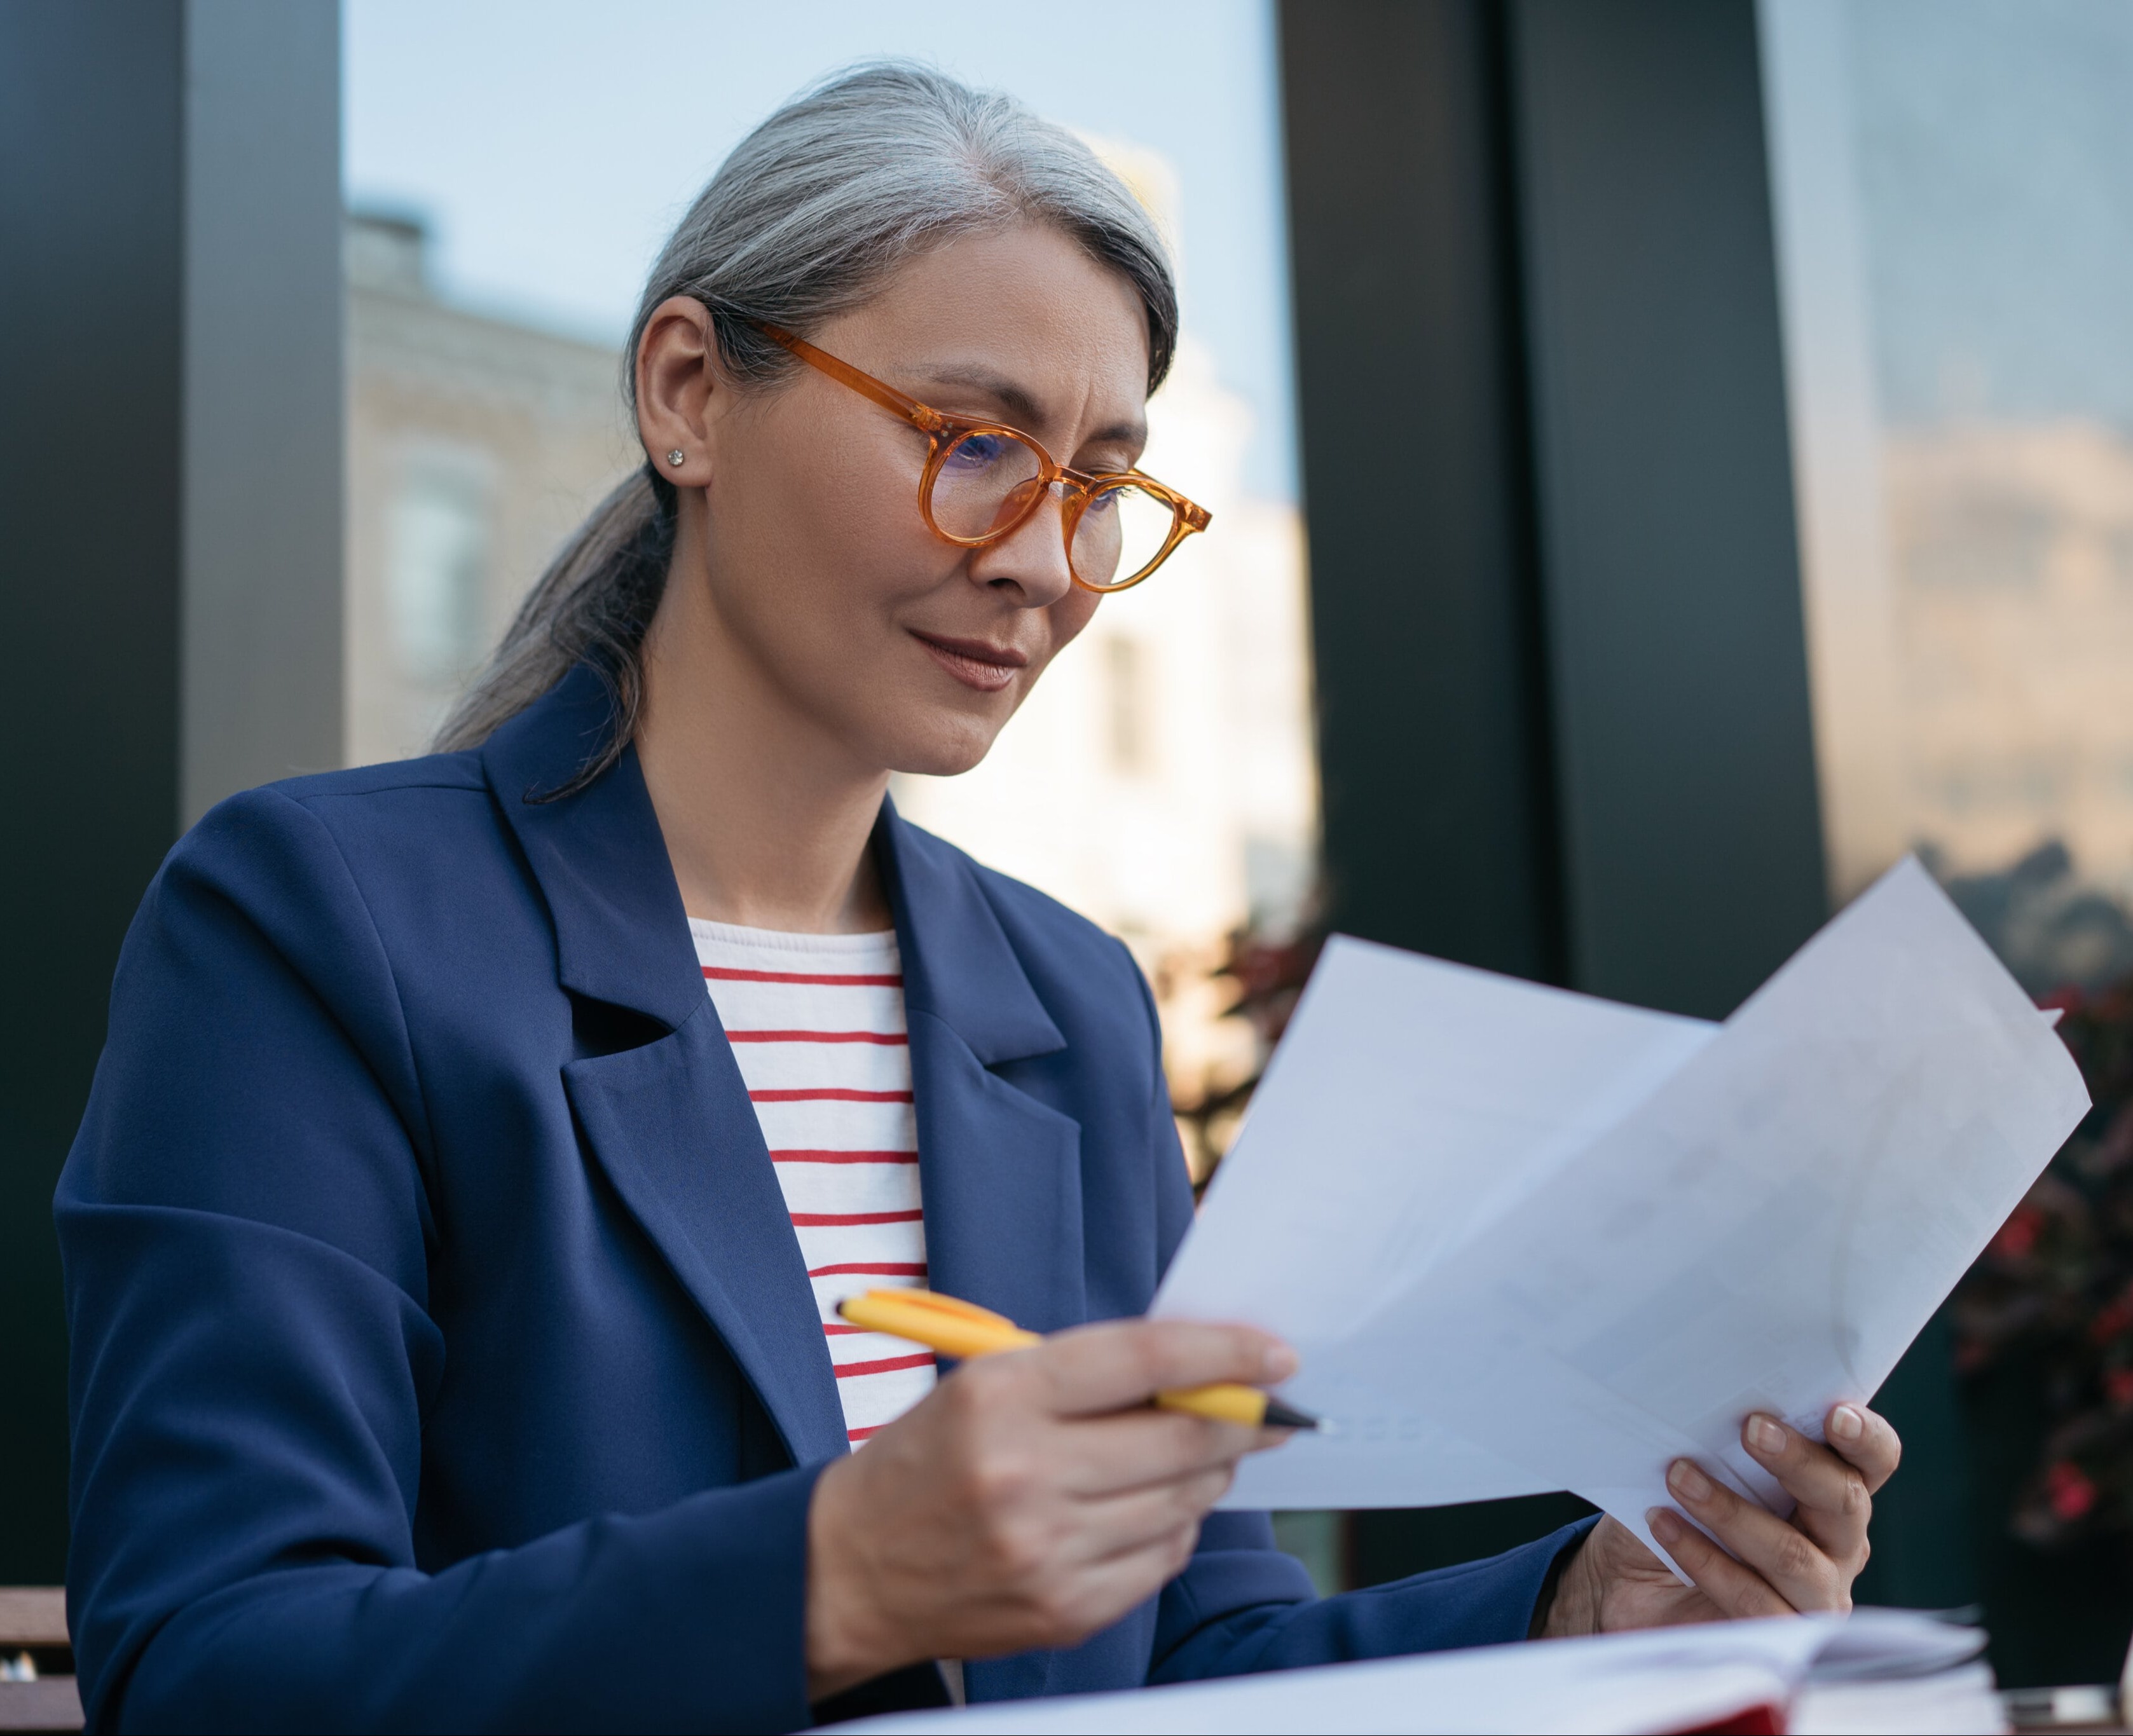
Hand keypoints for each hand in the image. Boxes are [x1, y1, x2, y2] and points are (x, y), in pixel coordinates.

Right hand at [804, 1319, 1296, 1699]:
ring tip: (1201, 1455)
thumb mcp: (987, 1383)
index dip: (1223, 1352)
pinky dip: (1175, 1526)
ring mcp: (1046, 1551)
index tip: (1275, 1354)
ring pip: (1182, 1502)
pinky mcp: (1063, 1609)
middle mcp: (1024, 1475)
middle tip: (1266, 1408)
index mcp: (1001, 1396)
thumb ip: (1088, 1375)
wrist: (851, 1568)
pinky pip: (1161, 1559)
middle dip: (1240, 1420)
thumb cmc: (929, 1457)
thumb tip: (1202, 1372)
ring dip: (1210, 1473)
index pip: (1143, 1361)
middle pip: (1179, 1439)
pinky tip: (1151, 1508)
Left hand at [1540, 1403, 1900, 1635]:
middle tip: (1751, 1429)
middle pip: (1844, 1502)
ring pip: (1794, 1556)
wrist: (1626, 1581)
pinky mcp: (1778, 1636)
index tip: (1836, 1413)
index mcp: (1829, 1491)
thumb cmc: (1674, 1507)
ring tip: (1679, 1477)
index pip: (1872, 1460)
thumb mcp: (1694, 1461)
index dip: (1865, 1437)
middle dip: (1799, 1462)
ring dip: (1733, 1511)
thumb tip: (1704, 1388)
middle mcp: (1838, 1544)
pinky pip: (1753, 1602)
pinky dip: (1705, 1559)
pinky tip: (1665, 1526)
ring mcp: (1815, 1596)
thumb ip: (1716, 1434)